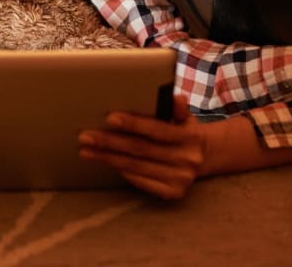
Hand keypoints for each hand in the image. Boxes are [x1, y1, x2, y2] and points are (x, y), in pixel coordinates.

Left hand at [78, 94, 204, 199]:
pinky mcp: (172, 193)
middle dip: (110, 142)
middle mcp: (186, 160)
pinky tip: (106, 162)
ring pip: (136, 166)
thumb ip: (177, 108)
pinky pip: (141, 181)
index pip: (156, 130)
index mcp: (189, 136)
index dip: (133, 124)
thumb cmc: (185, 129)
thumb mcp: (185, 116)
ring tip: (86, 150)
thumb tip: (176, 98)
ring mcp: (180, 179)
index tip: (109, 118)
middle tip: (85, 136)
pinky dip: (122, 171)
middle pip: (141, 149)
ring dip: (108, 158)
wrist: (205, 157)